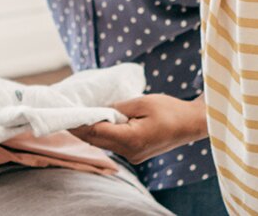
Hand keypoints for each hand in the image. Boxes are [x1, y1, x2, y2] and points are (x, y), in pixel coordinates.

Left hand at [69, 94, 207, 163]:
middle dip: (81, 129)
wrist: (192, 124)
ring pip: (104, 144)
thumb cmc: (170, 110)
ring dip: (91, 132)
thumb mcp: (142, 102)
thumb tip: (99, 110)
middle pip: (97, 141)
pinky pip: (114, 144)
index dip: (79, 124)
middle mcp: (130, 152)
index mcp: (131, 139)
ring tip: (77, 117)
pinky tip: (97, 123)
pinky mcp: (136, 154)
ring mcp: (133, 156)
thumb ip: (118, 107)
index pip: (96, 133)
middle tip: (65, 114)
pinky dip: (103, 134)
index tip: (65, 114)